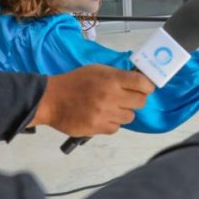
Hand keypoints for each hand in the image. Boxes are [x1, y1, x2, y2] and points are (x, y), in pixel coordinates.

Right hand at [30, 64, 154, 135]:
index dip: (147, 86)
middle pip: (141, 102)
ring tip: (111, 107)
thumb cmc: (75, 82)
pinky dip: (112, 123)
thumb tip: (139, 80)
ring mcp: (105, 113)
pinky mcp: (97, 128)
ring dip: (124, 112)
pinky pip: (117, 128)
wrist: (50, 99)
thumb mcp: (97, 70)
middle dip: (136, 99)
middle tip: (126, 98)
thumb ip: (118, 75)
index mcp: (112, 79)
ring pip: (130, 117)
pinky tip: (102, 116)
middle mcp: (111, 96)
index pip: (143, 83)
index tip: (145, 88)